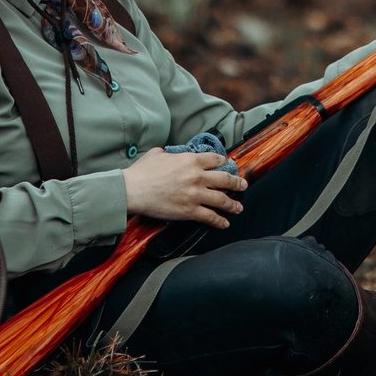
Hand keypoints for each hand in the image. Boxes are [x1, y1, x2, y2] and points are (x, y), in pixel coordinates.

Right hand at [122, 147, 246, 226]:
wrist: (133, 190)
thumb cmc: (142, 172)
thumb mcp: (158, 153)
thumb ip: (170, 153)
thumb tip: (171, 153)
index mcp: (191, 160)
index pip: (216, 160)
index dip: (225, 163)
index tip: (229, 166)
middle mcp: (197, 176)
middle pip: (225, 180)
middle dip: (237, 183)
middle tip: (243, 185)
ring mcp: (195, 195)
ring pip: (222, 200)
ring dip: (233, 204)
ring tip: (239, 207)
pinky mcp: (189, 211)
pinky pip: (210, 217)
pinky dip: (219, 221)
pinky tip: (224, 223)